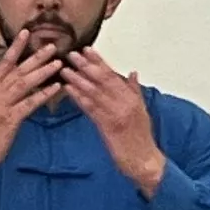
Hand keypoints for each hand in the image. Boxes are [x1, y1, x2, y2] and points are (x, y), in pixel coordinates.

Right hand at [0, 33, 67, 188]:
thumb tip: (10, 79)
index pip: (3, 62)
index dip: (15, 47)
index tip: (26, 33)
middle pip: (17, 70)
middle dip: (35, 56)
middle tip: (52, 46)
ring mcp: (1, 106)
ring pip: (24, 83)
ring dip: (42, 72)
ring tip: (58, 63)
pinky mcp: (9, 120)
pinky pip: (29, 104)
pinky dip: (43, 95)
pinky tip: (55, 88)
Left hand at [62, 51, 166, 195]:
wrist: (145, 160)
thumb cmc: (142, 138)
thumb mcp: (142, 110)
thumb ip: (135, 90)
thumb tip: (133, 73)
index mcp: (132, 97)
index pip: (113, 74)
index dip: (99, 61)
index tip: (87, 49)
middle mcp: (124, 102)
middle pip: (102, 80)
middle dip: (86, 66)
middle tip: (71, 54)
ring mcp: (116, 114)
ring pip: (95, 93)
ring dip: (78, 80)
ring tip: (64, 69)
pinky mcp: (107, 127)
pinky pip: (91, 110)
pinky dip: (79, 98)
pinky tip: (69, 90)